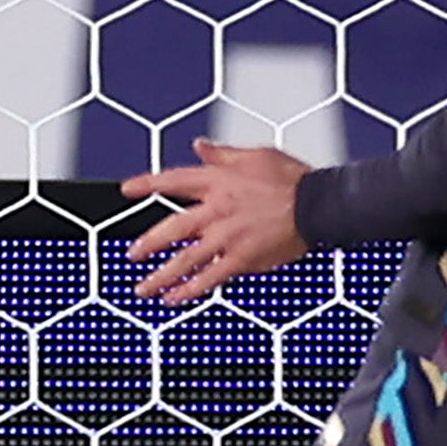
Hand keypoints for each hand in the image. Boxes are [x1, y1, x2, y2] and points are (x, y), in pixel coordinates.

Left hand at [117, 141, 312, 303]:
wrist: (318, 205)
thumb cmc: (293, 179)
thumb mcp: (255, 154)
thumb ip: (222, 154)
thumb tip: (200, 147)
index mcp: (217, 181)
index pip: (173, 181)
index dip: (147, 185)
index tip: (128, 190)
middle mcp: (216, 209)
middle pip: (171, 229)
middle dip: (148, 244)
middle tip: (132, 255)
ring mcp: (226, 237)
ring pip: (185, 260)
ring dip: (161, 276)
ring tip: (143, 288)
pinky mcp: (242, 259)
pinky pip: (210, 279)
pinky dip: (190, 290)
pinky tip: (175, 298)